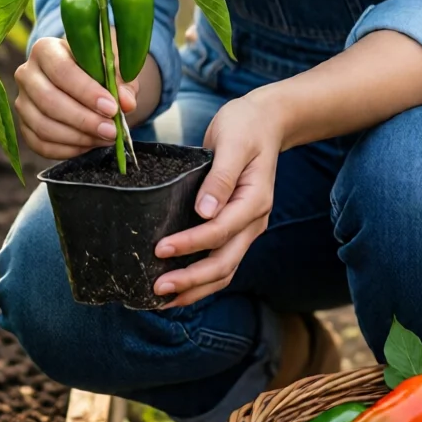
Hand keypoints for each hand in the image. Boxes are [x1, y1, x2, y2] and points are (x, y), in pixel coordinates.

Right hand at [14, 36, 137, 158]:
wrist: (83, 77)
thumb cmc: (98, 67)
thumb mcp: (113, 65)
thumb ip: (121, 81)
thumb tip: (126, 103)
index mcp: (46, 49)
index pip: (62, 71)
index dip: (86, 92)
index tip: (112, 108)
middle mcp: (27, 73)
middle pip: (49, 101)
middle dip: (84, 119)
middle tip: (111, 130)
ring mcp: (22, 101)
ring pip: (43, 126)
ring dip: (78, 137)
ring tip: (105, 138)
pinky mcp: (24, 126)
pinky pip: (41, 145)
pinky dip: (68, 149)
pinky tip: (90, 145)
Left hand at [152, 92, 280, 307]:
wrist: (265, 122)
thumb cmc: (245, 127)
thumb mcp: (232, 143)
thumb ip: (220, 177)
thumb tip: (205, 211)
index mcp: (254, 202)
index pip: (220, 232)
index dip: (190, 244)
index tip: (161, 249)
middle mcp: (253, 222)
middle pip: (223, 263)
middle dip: (191, 280)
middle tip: (157, 288)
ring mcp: (245, 227)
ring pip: (223, 270)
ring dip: (195, 288)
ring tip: (162, 299)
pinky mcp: (235, 227)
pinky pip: (220, 260)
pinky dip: (200, 278)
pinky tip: (178, 284)